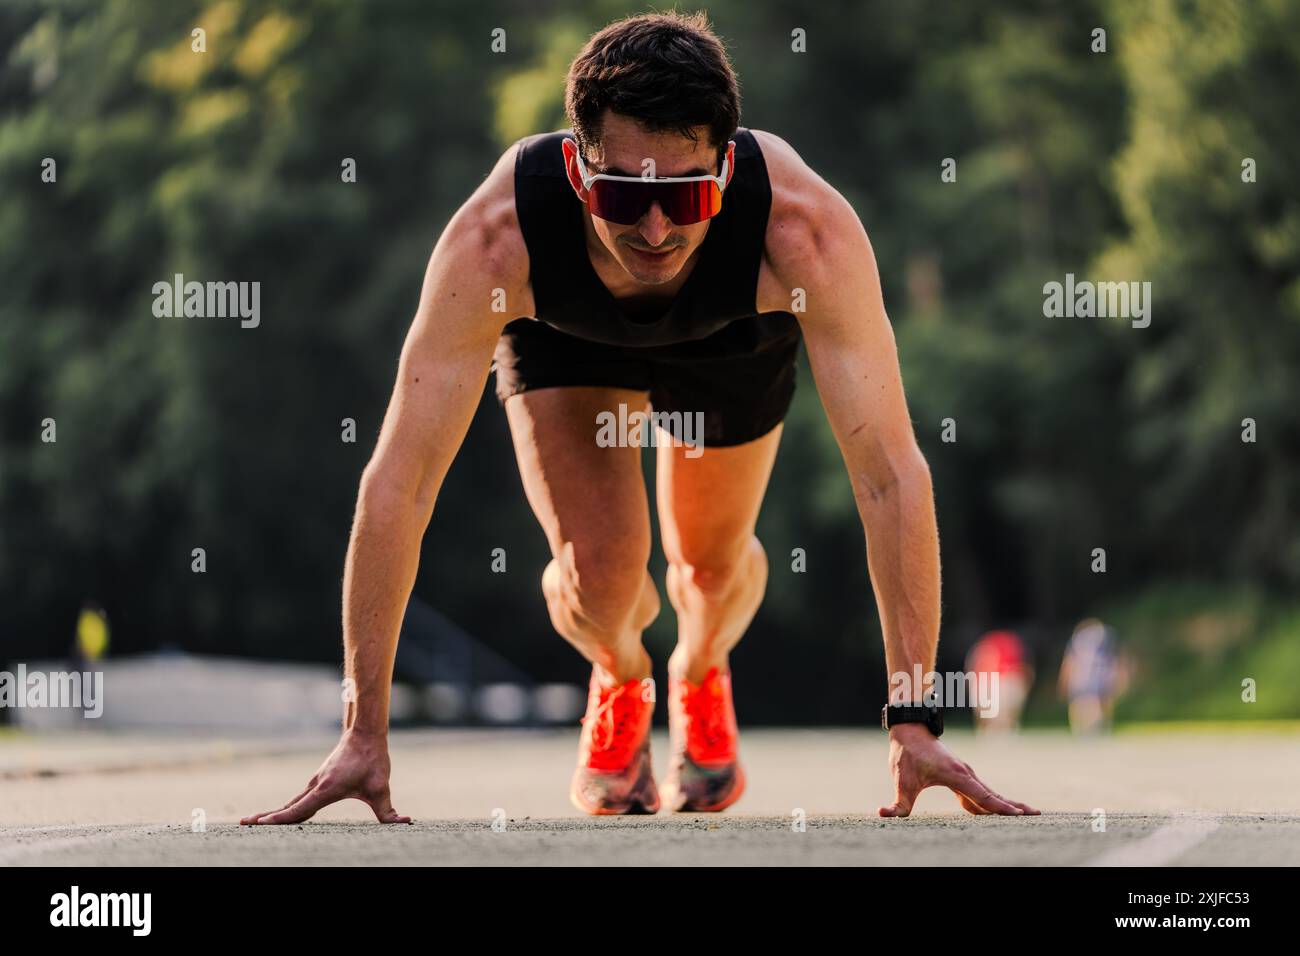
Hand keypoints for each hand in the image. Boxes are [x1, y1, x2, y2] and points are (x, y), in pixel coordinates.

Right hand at [241, 730, 411, 824]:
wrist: (365, 734)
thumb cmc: (373, 760)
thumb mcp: (382, 788)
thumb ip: (389, 811)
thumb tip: (404, 822)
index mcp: (325, 790)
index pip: (298, 809)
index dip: (279, 819)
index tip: (260, 824)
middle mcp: (315, 786)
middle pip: (287, 807)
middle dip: (266, 818)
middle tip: (243, 824)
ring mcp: (314, 783)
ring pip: (291, 803)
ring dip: (272, 813)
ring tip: (252, 822)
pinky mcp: (318, 782)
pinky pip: (298, 799)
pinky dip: (285, 808)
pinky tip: (279, 815)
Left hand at [879, 723, 1039, 816]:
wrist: (909, 730)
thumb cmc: (906, 755)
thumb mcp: (901, 780)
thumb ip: (897, 802)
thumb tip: (884, 813)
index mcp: (956, 775)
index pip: (982, 796)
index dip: (1000, 807)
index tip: (1019, 815)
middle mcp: (966, 774)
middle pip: (994, 794)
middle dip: (1014, 806)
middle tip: (1036, 815)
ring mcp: (966, 774)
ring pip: (990, 792)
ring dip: (1007, 803)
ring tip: (1027, 814)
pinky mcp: (961, 775)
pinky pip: (981, 792)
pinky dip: (993, 801)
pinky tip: (999, 812)